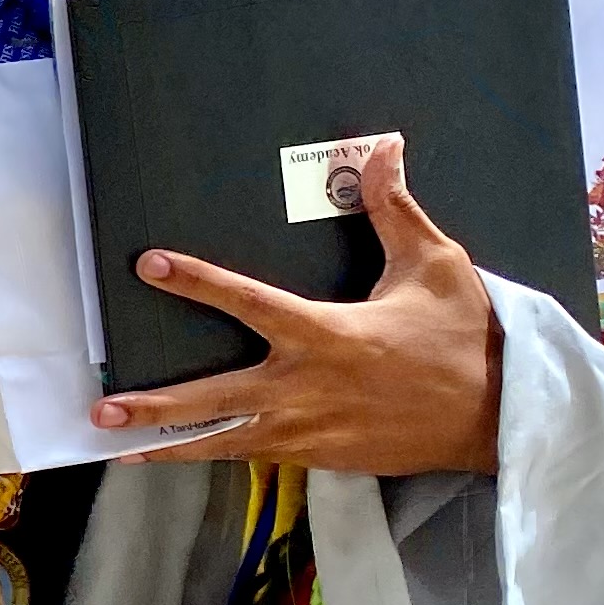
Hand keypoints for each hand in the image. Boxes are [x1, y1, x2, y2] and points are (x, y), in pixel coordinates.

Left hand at [92, 139, 501, 477]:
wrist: (503, 419)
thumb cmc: (467, 338)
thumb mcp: (433, 265)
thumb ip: (393, 208)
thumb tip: (379, 146)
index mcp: (327, 333)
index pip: (247, 301)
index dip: (196, 281)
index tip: (149, 265)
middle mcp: (307, 387)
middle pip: (215, 399)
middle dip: (156, 407)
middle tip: (101, 409)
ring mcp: (312, 432)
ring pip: (226, 442)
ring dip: (170, 447)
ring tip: (116, 451)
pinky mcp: (324, 459)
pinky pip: (259, 456)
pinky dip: (219, 456)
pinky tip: (180, 459)